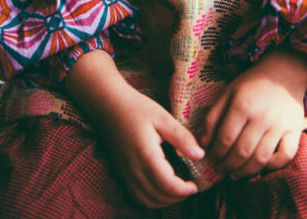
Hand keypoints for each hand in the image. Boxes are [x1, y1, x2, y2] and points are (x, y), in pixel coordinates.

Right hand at [65, 49, 203, 207]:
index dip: (184, 190)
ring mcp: (124, 174)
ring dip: (164, 201)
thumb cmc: (135, 107)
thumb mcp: (162, 117)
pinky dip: (150, 200)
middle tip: (189, 187)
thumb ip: (182, 138)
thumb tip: (200, 154)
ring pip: (146, 201)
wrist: (107, 104)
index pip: (167, 185)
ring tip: (177, 190)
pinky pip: (136, 197)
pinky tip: (159, 190)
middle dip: (177, 197)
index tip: (195, 185)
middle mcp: (133, 170)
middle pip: (158, 197)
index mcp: (145, 155)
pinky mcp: (120, 174)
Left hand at [201, 48, 306, 179]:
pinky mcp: (295, 130)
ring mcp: (280, 125)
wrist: (284, 71)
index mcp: (242, 105)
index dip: (216, 154)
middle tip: (221, 169)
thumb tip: (203, 143)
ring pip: (261, 159)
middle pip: (241, 152)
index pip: (225, 139)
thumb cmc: (252, 83)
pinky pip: (285, 156)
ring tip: (235, 174)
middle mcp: (261, 117)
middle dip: (227, 165)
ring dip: (245, 172)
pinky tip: (262, 165)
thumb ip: (213, 116)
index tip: (211, 159)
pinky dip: (273, 165)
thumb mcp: (228, 92)